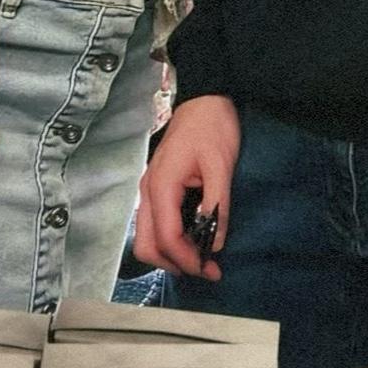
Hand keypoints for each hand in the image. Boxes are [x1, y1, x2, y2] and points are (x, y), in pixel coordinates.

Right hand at [133, 95, 238, 279]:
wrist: (203, 99)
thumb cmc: (212, 126)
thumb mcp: (221, 164)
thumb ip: (217, 204)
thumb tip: (216, 242)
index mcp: (161, 184)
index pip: (166, 237)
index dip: (187, 259)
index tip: (211, 269)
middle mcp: (147, 191)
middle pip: (146, 245)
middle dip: (174, 264)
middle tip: (206, 269)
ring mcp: (148, 190)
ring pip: (147, 238)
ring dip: (171, 255)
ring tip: (202, 257)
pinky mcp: (156, 188)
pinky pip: (154, 224)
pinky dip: (170, 240)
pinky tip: (193, 238)